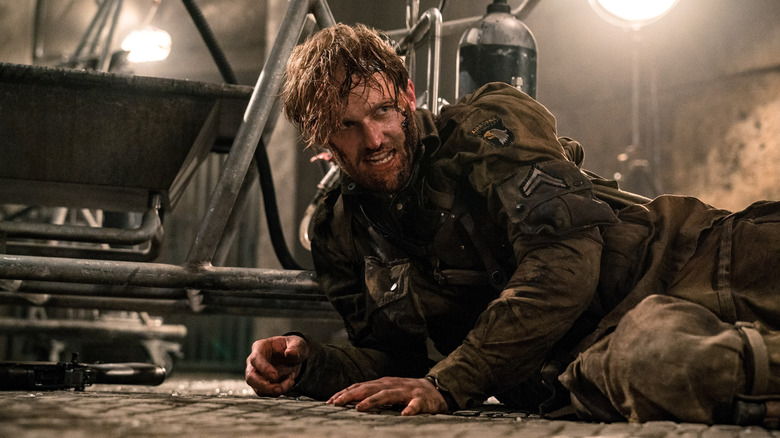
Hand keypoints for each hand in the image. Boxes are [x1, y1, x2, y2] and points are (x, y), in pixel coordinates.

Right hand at [245, 335, 307, 396]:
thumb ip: (295, 347)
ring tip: (290, 380)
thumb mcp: (297, 343)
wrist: (294, 357)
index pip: (255, 359)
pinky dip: (279, 391)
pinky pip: (267, 393)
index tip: (275, 377)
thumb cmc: (292, 347)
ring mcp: (257, 375)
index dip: (264, 369)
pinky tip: (289, 382)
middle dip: (264, 386)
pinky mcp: (262, 385)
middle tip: (279, 388)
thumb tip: (290, 353)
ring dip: (276, 389)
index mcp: (260, 347)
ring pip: (258, 389)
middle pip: (251, 377)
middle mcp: (254, 362)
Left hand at [327, 377, 448, 415]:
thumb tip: (348, 401)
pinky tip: (404, 414)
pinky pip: (415, 405)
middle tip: (337, 402)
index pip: (360, 386)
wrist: (435, 390)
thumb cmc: (407, 393)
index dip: (345, 392)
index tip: (330, 401)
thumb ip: (371, 394)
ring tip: (360, 407)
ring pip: (388, 395)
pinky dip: (410, 409)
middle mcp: (392, 385)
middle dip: (351, 395)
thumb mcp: (387, 391)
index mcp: (383, 383)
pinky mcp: (421, 400)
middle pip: (369, 388)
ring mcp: (406, 391)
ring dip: (373, 401)